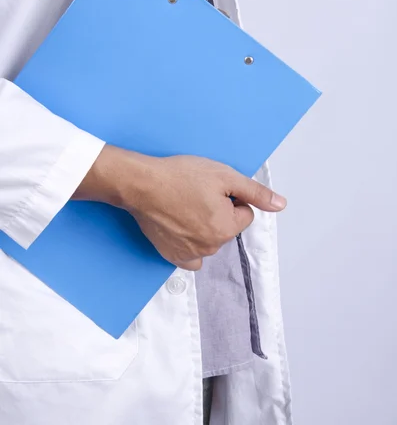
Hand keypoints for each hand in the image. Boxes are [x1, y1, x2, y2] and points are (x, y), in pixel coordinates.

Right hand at [74, 146, 286, 269]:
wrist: (141, 184)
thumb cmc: (180, 176)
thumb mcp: (224, 176)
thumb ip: (255, 192)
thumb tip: (280, 205)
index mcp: (226, 228)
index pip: (244, 214)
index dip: (231, 198)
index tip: (211, 188)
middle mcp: (210, 247)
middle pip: (227, 228)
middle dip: (218, 212)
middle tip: (196, 195)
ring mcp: (189, 254)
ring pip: (210, 239)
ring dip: (204, 226)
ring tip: (184, 206)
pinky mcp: (171, 256)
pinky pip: (192, 257)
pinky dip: (191, 244)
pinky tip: (180, 227)